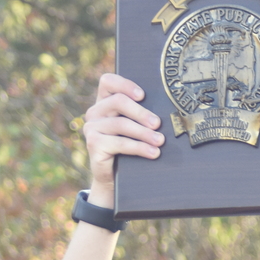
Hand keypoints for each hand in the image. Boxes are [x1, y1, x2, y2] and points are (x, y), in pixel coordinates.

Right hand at [83, 73, 163, 204]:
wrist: (113, 177)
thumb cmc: (128, 147)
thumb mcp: (135, 127)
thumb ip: (141, 114)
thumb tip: (168, 109)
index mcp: (104, 101)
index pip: (108, 82)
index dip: (125, 84)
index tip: (143, 95)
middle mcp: (94, 112)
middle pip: (118, 102)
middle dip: (141, 112)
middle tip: (158, 123)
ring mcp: (91, 128)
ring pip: (121, 124)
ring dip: (144, 133)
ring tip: (160, 141)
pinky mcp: (93, 144)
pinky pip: (120, 143)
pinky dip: (139, 147)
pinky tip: (153, 153)